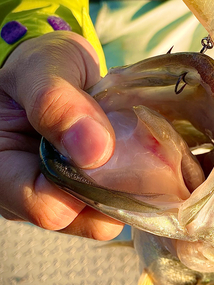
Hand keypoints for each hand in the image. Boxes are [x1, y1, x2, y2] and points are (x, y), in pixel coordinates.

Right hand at [0, 31, 123, 238]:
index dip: (84, 188)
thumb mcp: (40, 68)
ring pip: (100, 216)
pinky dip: (129, 183)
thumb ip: (57, 103)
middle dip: (110, 190)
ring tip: (128, 147)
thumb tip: (95, 152)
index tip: (109, 150)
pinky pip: (112, 204)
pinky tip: (131, 154)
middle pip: (77, 219)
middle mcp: (24, 194)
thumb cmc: (37, 65)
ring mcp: (56, 194)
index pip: (44, 207)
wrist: (54, 68)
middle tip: (129, 149)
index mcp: (2, 170)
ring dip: (123, 187)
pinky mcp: (82, 191)